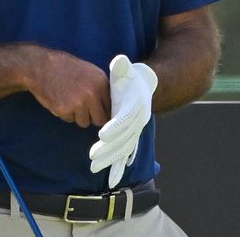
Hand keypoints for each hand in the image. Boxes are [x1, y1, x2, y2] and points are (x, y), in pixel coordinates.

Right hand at [24, 47, 109, 127]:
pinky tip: (58, 100)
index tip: (96, 109)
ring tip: (67, 101)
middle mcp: (92, 93)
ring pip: (84, 122)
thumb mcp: (87, 70)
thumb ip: (99, 87)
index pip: (111, 107)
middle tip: (82, 109)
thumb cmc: (62, 67)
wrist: (38, 66)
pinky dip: (64, 114)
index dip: (103, 109)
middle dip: (91, 117)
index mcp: (101, 81)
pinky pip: (69, 120)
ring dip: (77, 116)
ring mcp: (78, 103)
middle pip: (100, 120)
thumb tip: (109, 106)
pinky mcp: (64, 109)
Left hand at [89, 55, 156, 187]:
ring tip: (94, 167)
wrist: (146, 87)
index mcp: (134, 107)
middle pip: (122, 138)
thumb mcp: (126, 70)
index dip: (114, 127)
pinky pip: (125, 153)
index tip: (102, 134)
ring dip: (109, 160)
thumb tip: (120, 61)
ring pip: (122, 149)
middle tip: (93, 156)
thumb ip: (123, 67)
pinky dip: (118, 165)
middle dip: (108, 148)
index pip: (123, 119)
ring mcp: (134, 131)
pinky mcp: (131, 136)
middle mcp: (136, 122)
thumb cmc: (131, 78)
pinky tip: (112, 177)